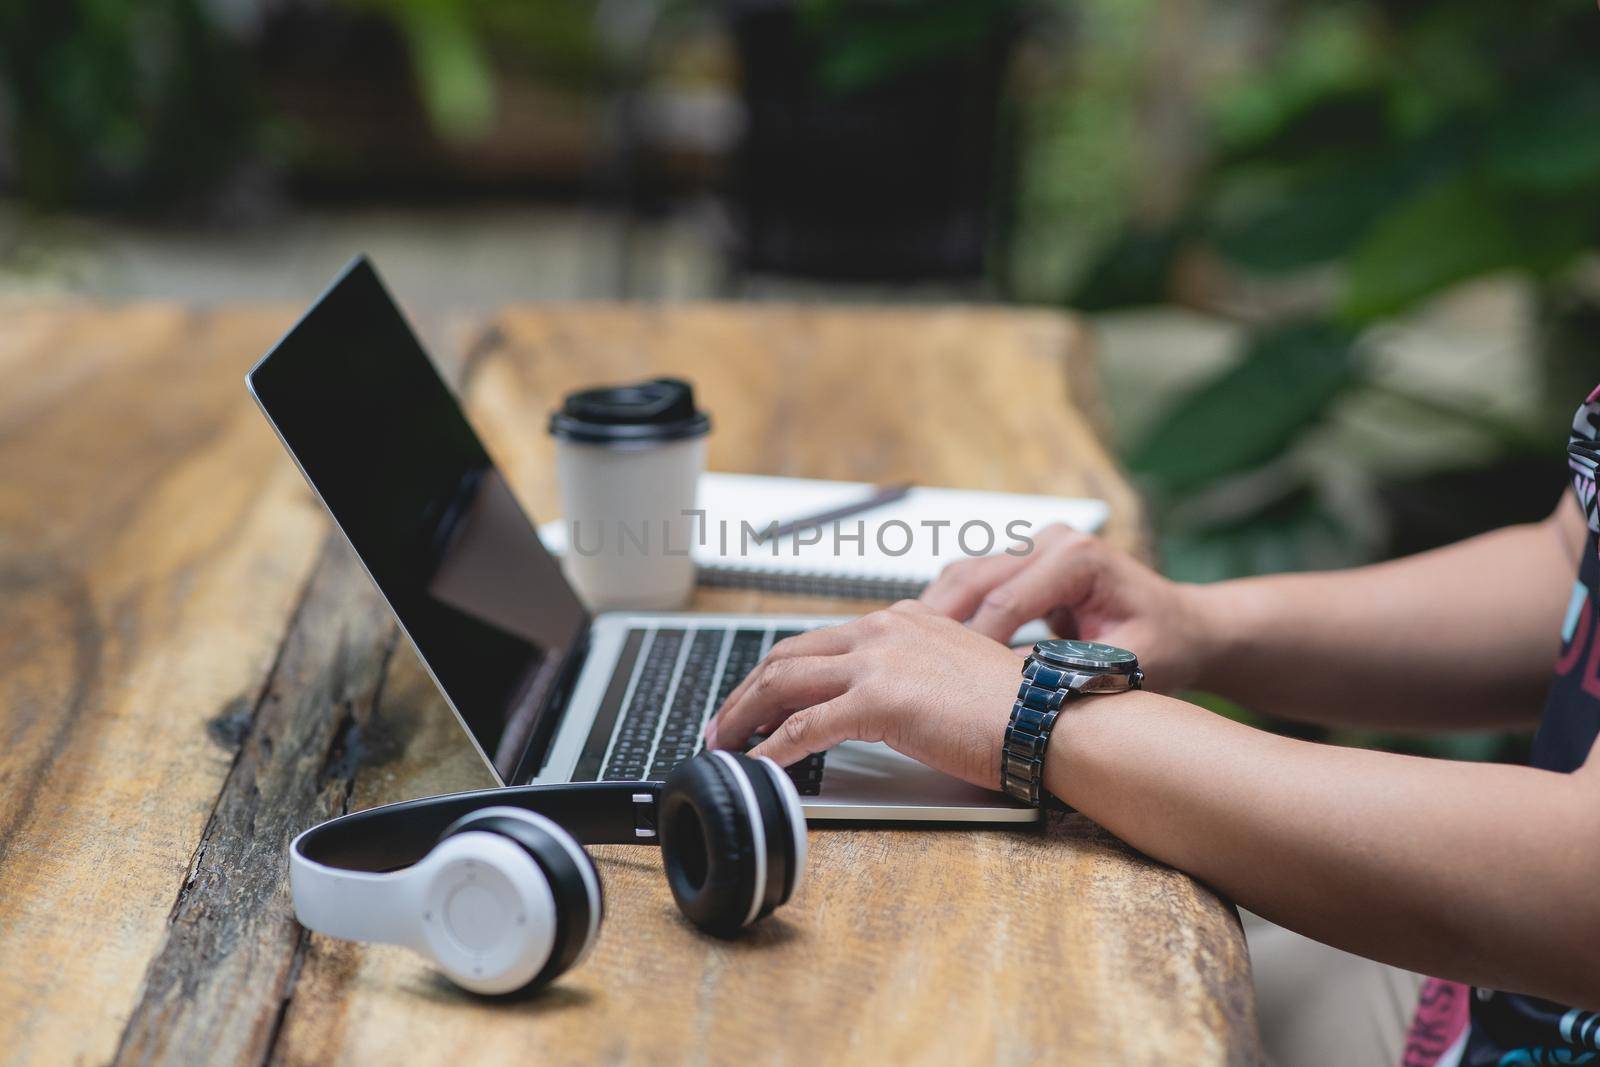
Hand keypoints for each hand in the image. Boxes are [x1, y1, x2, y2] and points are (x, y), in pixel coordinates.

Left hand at [705, 601, 1020, 787]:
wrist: (1045, 717)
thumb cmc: (1014, 707)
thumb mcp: (954, 671)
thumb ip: (911, 674)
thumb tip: (878, 705)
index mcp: (900, 619)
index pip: (820, 641)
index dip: (780, 672)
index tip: (759, 699)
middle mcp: (882, 629)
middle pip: (788, 654)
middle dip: (746, 691)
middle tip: (724, 723)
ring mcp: (877, 661)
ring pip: (784, 681)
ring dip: (744, 715)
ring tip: (726, 744)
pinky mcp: (877, 700)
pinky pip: (805, 725)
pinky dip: (773, 748)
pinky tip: (760, 765)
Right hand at [920, 524, 1209, 691]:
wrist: (1183, 625)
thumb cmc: (1166, 644)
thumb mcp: (1129, 666)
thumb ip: (1074, 671)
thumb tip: (1018, 687)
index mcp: (1079, 558)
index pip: (1008, 600)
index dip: (974, 643)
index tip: (947, 680)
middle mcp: (1052, 541)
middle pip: (974, 577)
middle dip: (938, 623)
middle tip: (908, 663)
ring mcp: (1035, 545)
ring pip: (963, 573)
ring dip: (933, 613)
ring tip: (905, 653)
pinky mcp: (1022, 560)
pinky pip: (972, 580)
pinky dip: (947, 610)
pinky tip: (925, 642)